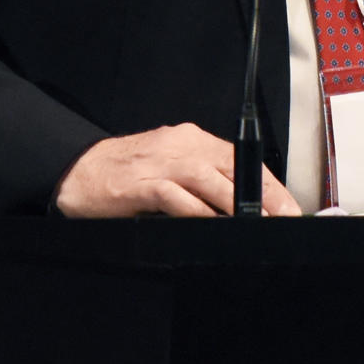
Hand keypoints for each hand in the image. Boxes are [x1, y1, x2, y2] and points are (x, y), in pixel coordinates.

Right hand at [53, 122, 302, 217]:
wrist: (77, 169)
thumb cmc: (126, 173)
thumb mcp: (170, 168)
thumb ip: (201, 182)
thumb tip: (238, 207)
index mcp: (191, 139)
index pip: (239, 158)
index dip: (267, 182)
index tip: (287, 205)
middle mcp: (180, 145)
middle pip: (231, 166)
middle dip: (262, 194)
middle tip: (282, 216)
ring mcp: (160, 162)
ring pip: (208, 178)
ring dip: (236, 202)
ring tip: (256, 222)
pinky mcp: (140, 183)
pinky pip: (175, 196)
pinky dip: (196, 210)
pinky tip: (211, 223)